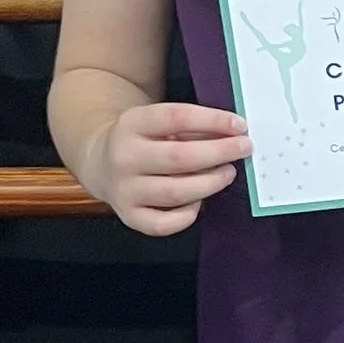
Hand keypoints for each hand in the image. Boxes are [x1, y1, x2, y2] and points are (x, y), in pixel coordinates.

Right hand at [95, 100, 247, 235]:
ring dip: (210, 184)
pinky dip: (188, 215)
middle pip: (178, 158)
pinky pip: (164, 224)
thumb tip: (233, 135)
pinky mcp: (128, 216)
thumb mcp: (158, 123)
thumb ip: (191, 127)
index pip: (175, 118)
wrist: (100, 162)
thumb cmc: (143, 141)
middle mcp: (123, 157)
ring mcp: (124, 190)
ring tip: (227, 173)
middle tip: (244, 149)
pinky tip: (199, 202)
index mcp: (131, 124)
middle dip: (219, 153)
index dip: (212, 121)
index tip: (240, 125)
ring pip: (176, 192)